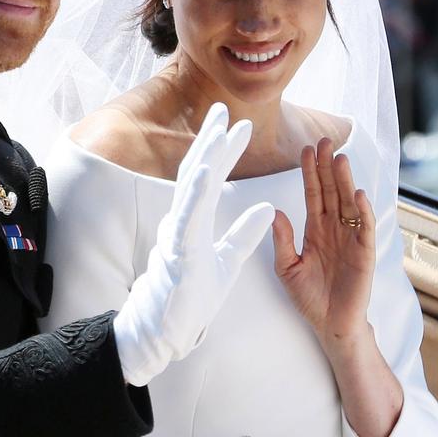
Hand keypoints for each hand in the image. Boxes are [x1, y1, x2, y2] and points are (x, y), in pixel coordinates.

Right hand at [113, 103, 275, 385]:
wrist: (168, 330)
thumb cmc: (192, 297)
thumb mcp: (228, 261)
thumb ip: (245, 234)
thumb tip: (269, 208)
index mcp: (195, 221)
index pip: (211, 178)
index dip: (223, 151)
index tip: (240, 126)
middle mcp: (182, 220)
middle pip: (196, 172)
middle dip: (210, 139)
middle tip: (222, 108)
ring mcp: (178, 234)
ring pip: (191, 188)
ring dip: (205, 157)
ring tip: (218, 130)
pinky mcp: (178, 251)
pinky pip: (187, 217)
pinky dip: (196, 192)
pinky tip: (205, 171)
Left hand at [272, 138, 375, 344]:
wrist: (330, 325)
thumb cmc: (309, 297)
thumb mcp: (287, 267)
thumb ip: (281, 241)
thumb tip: (274, 211)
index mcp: (315, 229)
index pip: (313, 193)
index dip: (310, 172)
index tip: (305, 149)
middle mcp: (334, 229)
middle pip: (331, 191)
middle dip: (327, 166)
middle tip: (324, 140)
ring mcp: (350, 238)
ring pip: (348, 203)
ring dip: (345, 181)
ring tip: (340, 158)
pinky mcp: (364, 253)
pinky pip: (364, 228)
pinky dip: (362, 211)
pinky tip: (358, 194)